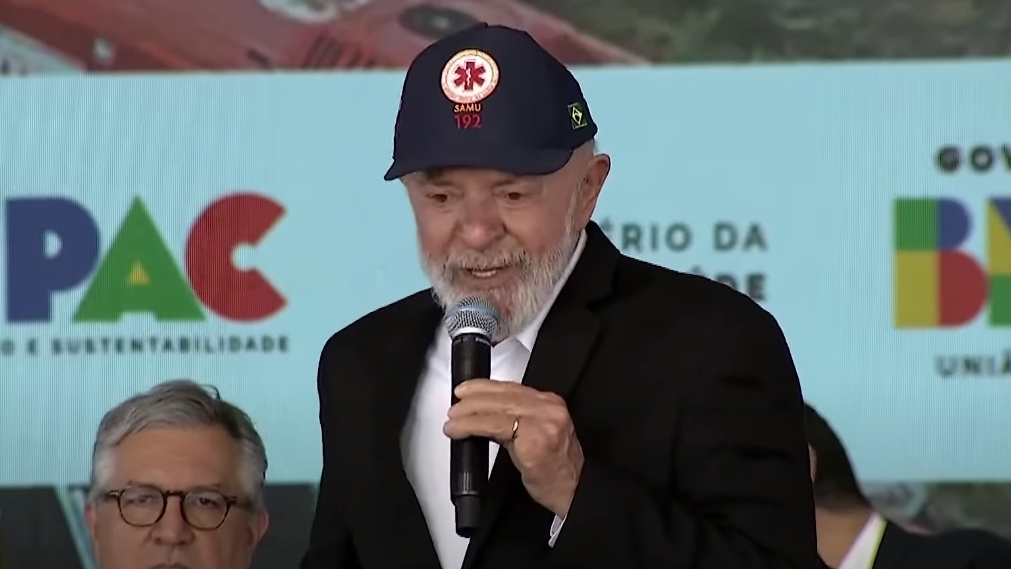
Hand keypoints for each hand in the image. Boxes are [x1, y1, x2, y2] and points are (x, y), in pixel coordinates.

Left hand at [444, 379, 583, 516]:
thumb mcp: (542, 433)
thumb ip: (519, 419)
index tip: (467, 389)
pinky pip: (494, 428)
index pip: (511, 387)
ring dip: (468, 414)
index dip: (484, 387)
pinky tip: (460, 431)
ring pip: (496, 410)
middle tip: (454, 406)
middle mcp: (548, 410)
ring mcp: (541, 425)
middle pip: (502, 396)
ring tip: (452, 420)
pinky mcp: (531, 443)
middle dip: (473, 399)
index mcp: (551, 404)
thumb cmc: (558, 468)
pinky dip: (472, 427)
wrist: (575, 491)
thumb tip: (486, 413)